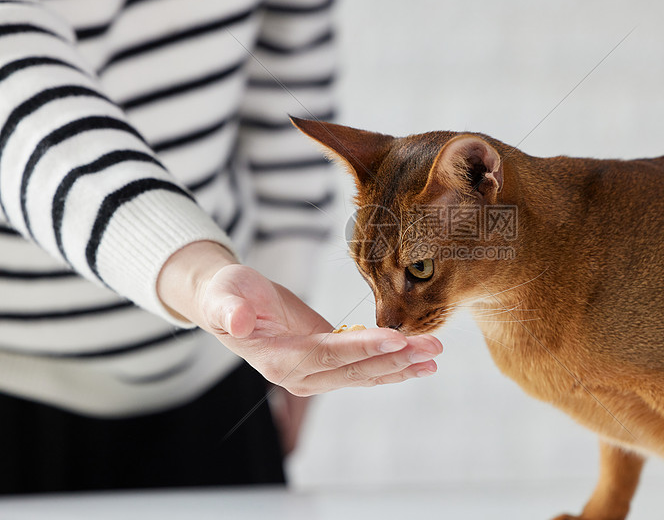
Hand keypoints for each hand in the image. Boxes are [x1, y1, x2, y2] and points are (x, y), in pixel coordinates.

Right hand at [157, 241, 442, 395]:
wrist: (228, 304)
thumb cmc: (227, 295)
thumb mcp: (224, 295)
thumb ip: (230, 309)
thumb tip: (236, 321)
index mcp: (279, 360)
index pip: (328, 355)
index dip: (363, 348)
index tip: (397, 338)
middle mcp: (299, 376)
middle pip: (355, 369)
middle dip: (396, 359)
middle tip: (431, 348)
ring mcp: (314, 374)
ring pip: (364, 373)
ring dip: (401, 366)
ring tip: (433, 358)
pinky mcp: (327, 364)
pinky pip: (363, 369)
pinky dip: (391, 364)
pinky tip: (417, 360)